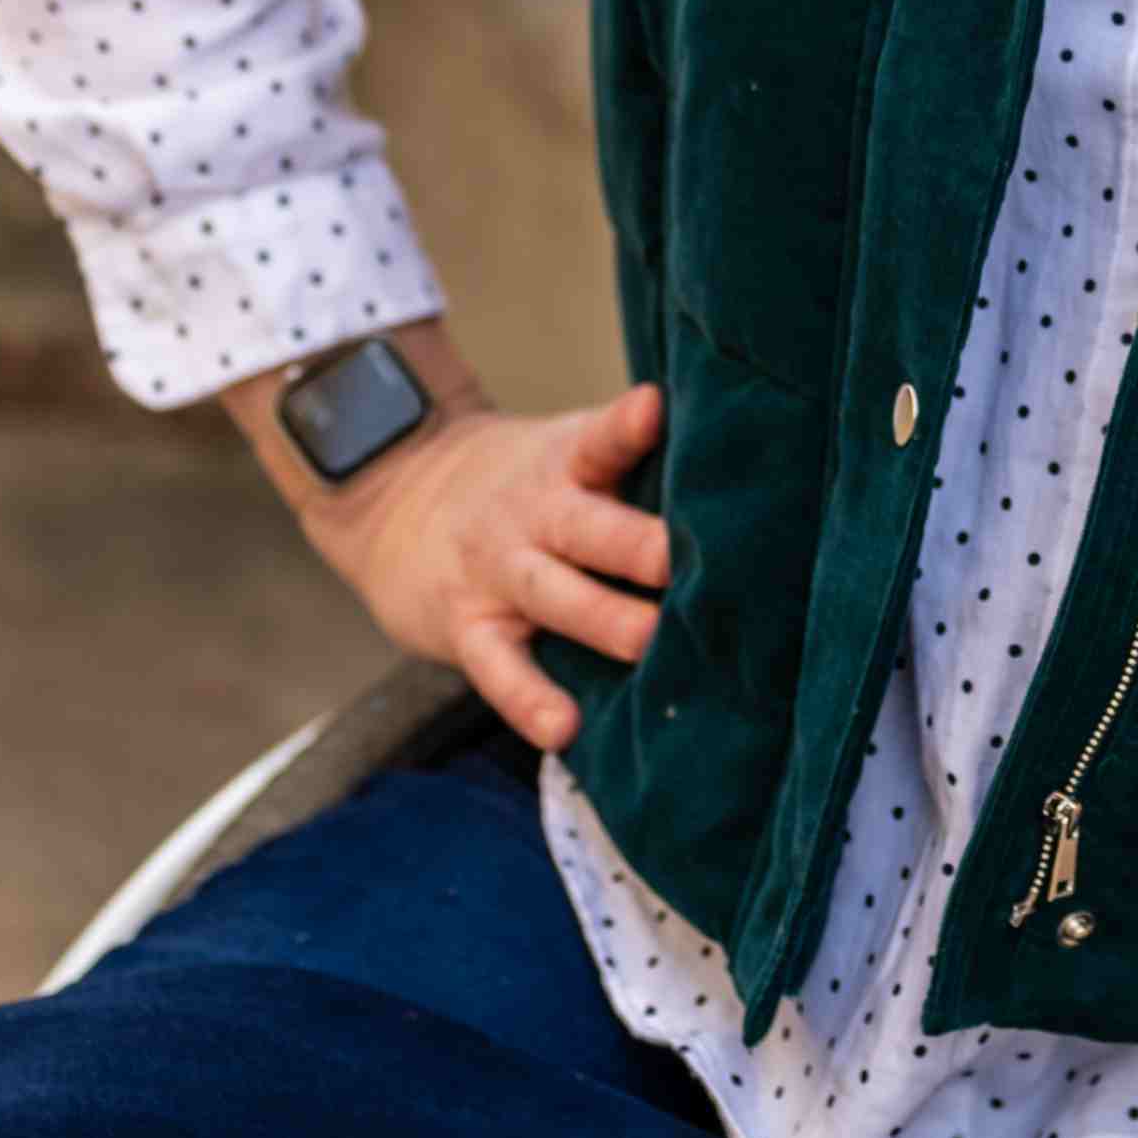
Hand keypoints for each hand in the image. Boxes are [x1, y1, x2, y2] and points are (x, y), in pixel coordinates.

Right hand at [223, 332, 673, 756]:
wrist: (395, 496)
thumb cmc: (522, 486)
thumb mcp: (564, 452)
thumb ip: (631, 464)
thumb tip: (742, 472)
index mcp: (565, 464)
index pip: (598, 440)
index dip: (626, 427)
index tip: (653, 408)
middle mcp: (534, 515)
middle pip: (587, 527)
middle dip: (637, 545)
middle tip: (683, 561)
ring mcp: (498, 572)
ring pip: (552, 596)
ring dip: (602, 619)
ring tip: (647, 640)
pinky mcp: (468, 627)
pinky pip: (499, 670)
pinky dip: (529, 700)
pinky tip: (563, 728)